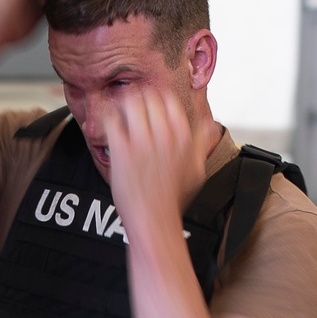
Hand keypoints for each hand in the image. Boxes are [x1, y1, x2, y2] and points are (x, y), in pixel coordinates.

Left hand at [104, 89, 217, 238]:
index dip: (157, 98)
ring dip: (122, 104)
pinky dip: (107, 118)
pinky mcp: (122, 150)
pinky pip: (111, 120)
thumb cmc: (172, 199)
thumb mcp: (197, 170)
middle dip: (138, 98)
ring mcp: (142, 141)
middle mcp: (164, 134)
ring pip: (130, 103)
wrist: (153, 220)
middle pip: (149, 97)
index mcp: (183, 136)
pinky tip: (106, 123)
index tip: (149, 103)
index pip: (169, 100)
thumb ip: (202, 144)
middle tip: (130, 104)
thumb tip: (210, 126)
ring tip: (117, 109)